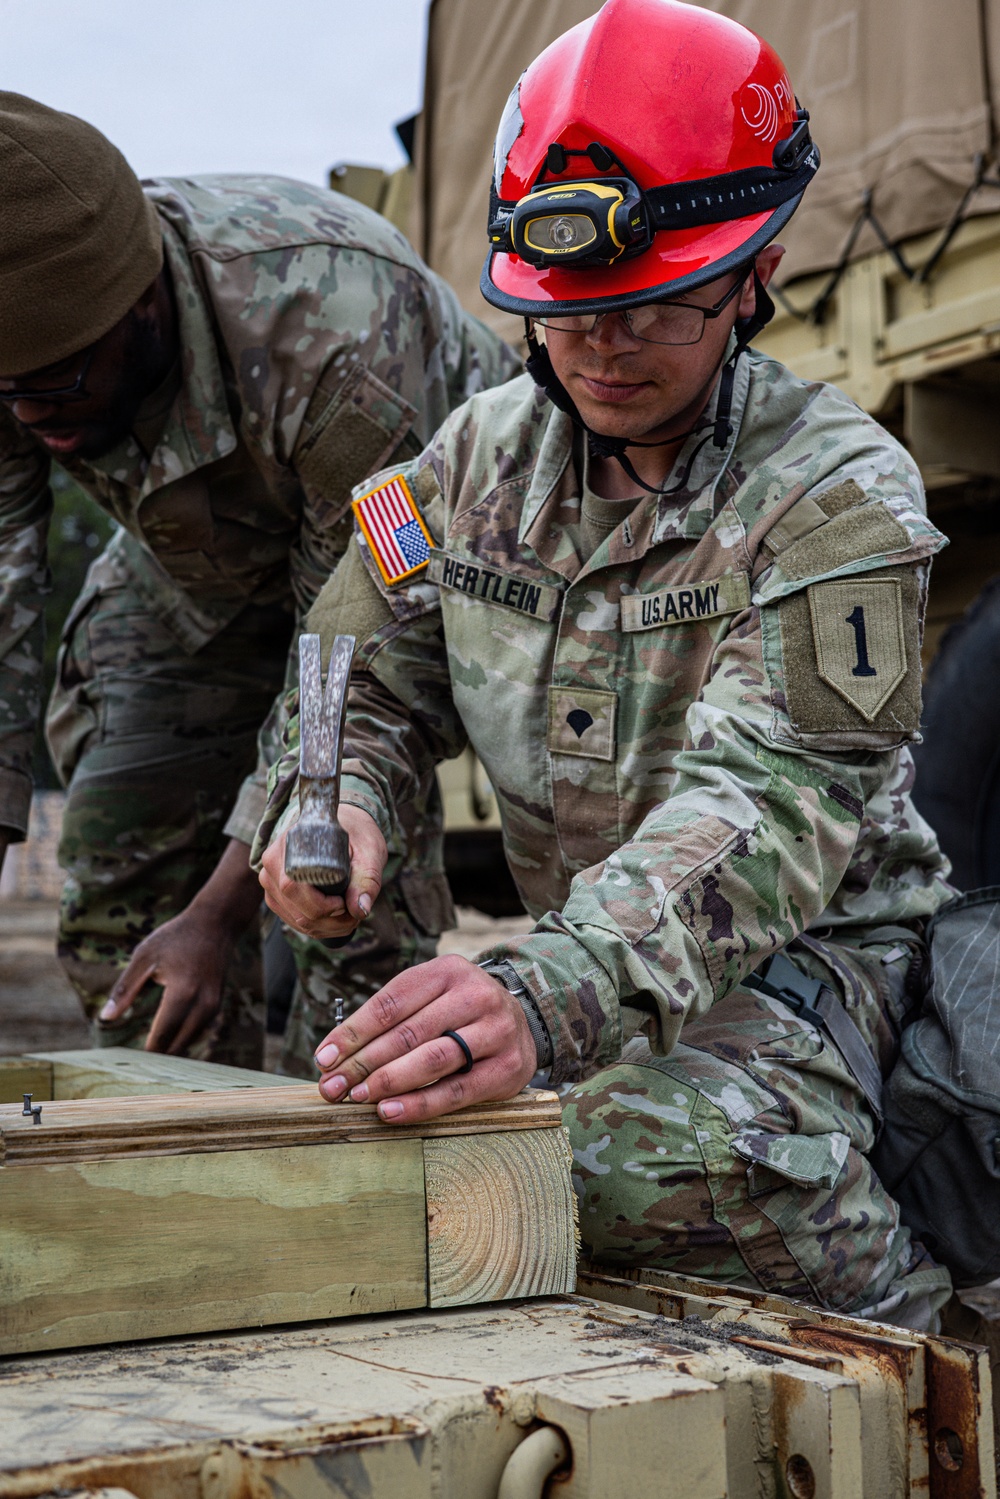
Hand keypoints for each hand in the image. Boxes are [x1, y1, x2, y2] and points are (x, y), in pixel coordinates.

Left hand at [100, 907, 233, 1053]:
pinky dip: (181, 1038)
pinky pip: (197, 1031)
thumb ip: (125, 989)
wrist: (216, 924)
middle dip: (156, 1056)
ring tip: (146, 1056)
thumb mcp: (145, 956)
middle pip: (177, 1045)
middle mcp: (203, 1004)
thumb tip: (105, 1018)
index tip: (126, 1063)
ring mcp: (213, 1006)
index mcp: (182, 992)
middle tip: (133, 1065)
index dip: (145, 1052)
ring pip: (189, 1041)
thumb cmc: (176, 937)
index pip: (162, 1035)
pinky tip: (164, 1039)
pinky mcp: (216, 1005)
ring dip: (169, 1049)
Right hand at [259, 804, 386, 938]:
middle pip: (297, 910)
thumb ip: (367, 879)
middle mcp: (272, 866)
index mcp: (287, 846)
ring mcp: (272, 883)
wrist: (343, 825)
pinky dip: (320, 927)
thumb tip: (359, 910)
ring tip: (351, 914)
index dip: (322, 905)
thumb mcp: (369, 851)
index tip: (345, 901)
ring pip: (298, 921)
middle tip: (356, 912)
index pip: (293, 888)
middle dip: (331, 921)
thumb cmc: (355, 832)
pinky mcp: (277, 896)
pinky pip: (296, 922)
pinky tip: (338, 918)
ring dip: (329, 927)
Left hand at [311, 954, 537, 1122]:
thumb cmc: (459, 1012)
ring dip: (389, 1081)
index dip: (353, 1033)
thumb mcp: (430, 996)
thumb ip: (389, 1020)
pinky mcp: (507, 1067)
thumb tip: (332, 1056)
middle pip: (408, 1032)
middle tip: (333, 1087)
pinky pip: (457, 1090)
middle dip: (363, 1063)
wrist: (522, 1022)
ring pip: (433, 1058)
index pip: (390, 1003)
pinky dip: (420, 1104)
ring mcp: (496, 1030)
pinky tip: (391, 1111)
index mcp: (448, 971)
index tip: (324, 1058)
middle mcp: (475, 994)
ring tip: (358, 1097)